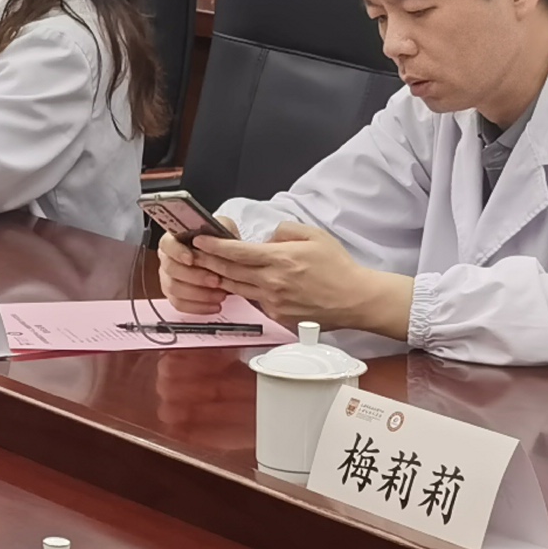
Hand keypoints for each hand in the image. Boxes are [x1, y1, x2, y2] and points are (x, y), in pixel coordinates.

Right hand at [155, 230, 230, 314]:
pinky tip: (214, 305)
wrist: (227, 260)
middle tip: (216, 280)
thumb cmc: (221, 244)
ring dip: (199, 294)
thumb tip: (210, 237)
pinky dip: (198, 307)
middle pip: (171, 269)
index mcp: (174, 239)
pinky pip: (179, 304)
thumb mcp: (224, 229)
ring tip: (220, 294)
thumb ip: (217, 231)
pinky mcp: (174, 296)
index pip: (167, 244)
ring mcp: (168, 278)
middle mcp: (167, 259)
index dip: (177, 252)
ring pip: (174, 289)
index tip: (191, 259)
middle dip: (195, 277)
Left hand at [190, 221, 398, 335]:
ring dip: (219, 278)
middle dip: (207, 261)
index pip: (237, 252)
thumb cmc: (337, 266)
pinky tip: (239, 285)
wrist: (355, 299)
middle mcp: (272, 282)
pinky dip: (245, 292)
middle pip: (229, 271)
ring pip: (237, 289)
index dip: (214, 246)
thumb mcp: (314, 235)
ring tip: (206, 269)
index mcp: (279, 259)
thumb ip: (284, 231)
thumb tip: (266, 240)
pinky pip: (255, 302)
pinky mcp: (277, 317)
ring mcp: (272, 302)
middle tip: (192, 253)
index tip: (198, 240)